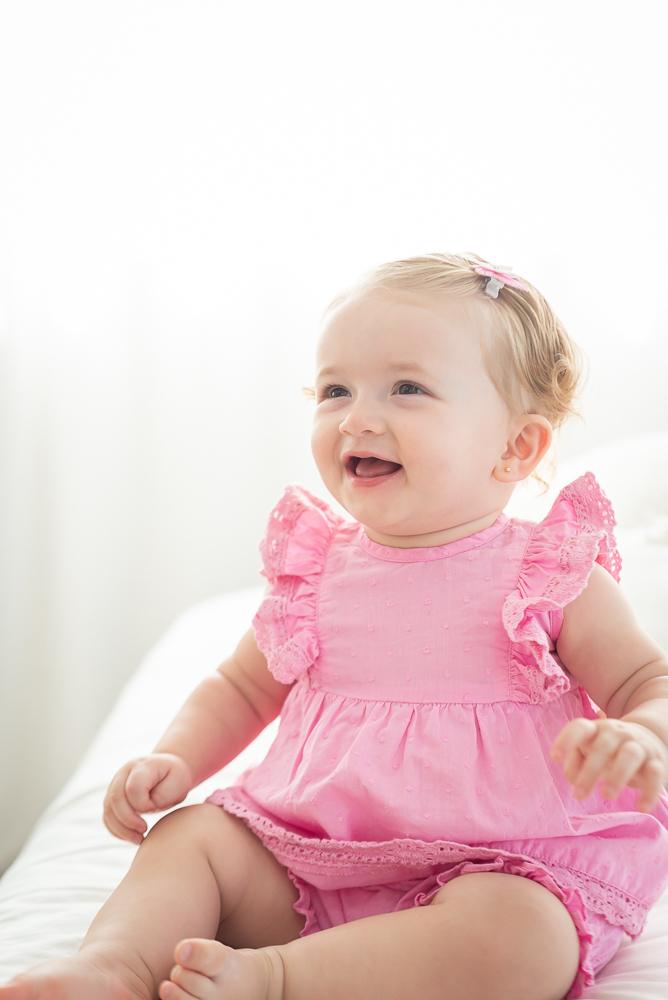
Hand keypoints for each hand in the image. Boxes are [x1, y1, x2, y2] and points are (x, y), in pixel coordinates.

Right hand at [103, 753, 193, 842]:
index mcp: (142, 766)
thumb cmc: (176, 777)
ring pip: (108, 810)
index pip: (133, 788)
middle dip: (128, 820)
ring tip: (139, 839)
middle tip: (145, 830)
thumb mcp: (179, 781)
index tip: (156, 808)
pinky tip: (131, 837)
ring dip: (121, 829)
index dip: (143, 804)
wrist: (169, 770)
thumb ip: (163, 795)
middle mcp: (124, 773)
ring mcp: (115, 784)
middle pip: (115, 798)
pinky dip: (117, 831)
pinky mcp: (112, 798)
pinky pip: (107, 817)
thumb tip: (146, 809)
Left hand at [550, 711, 667, 813]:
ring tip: (607, 795)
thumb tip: (574, 777)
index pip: (580, 727)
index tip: (554, 757)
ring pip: (629, 756)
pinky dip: (649, 791)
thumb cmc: (608, 751)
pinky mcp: (656, 762)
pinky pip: (654, 774)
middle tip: (578, 796)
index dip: (566, 740)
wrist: (649, 739)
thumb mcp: (589, 752)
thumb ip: (575, 763)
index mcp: (596, 729)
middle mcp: (617, 733)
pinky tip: (641, 808)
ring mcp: (638, 745)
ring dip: (618, 775)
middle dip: (590, 770)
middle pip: (603, 746)